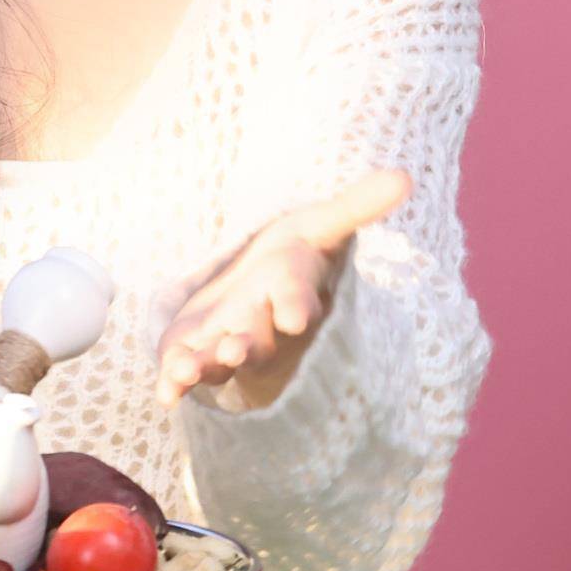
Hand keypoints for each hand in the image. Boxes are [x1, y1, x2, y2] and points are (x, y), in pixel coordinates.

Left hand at [151, 164, 411, 411]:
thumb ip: (355, 207)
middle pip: (257, 339)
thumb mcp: (318, 226)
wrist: (258, 292)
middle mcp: (263, 326)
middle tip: (234, 350)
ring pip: (219, 361)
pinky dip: (175, 384)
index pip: (297, 299)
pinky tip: (165, 394)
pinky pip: (186, 373)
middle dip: (246, 346)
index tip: (295, 316)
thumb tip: (405, 176)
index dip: (296, 306)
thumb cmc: (290, 258)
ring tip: (186, 371)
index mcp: (290, 292)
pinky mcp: (198, 353)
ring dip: (204, 367)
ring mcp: (229, 344)